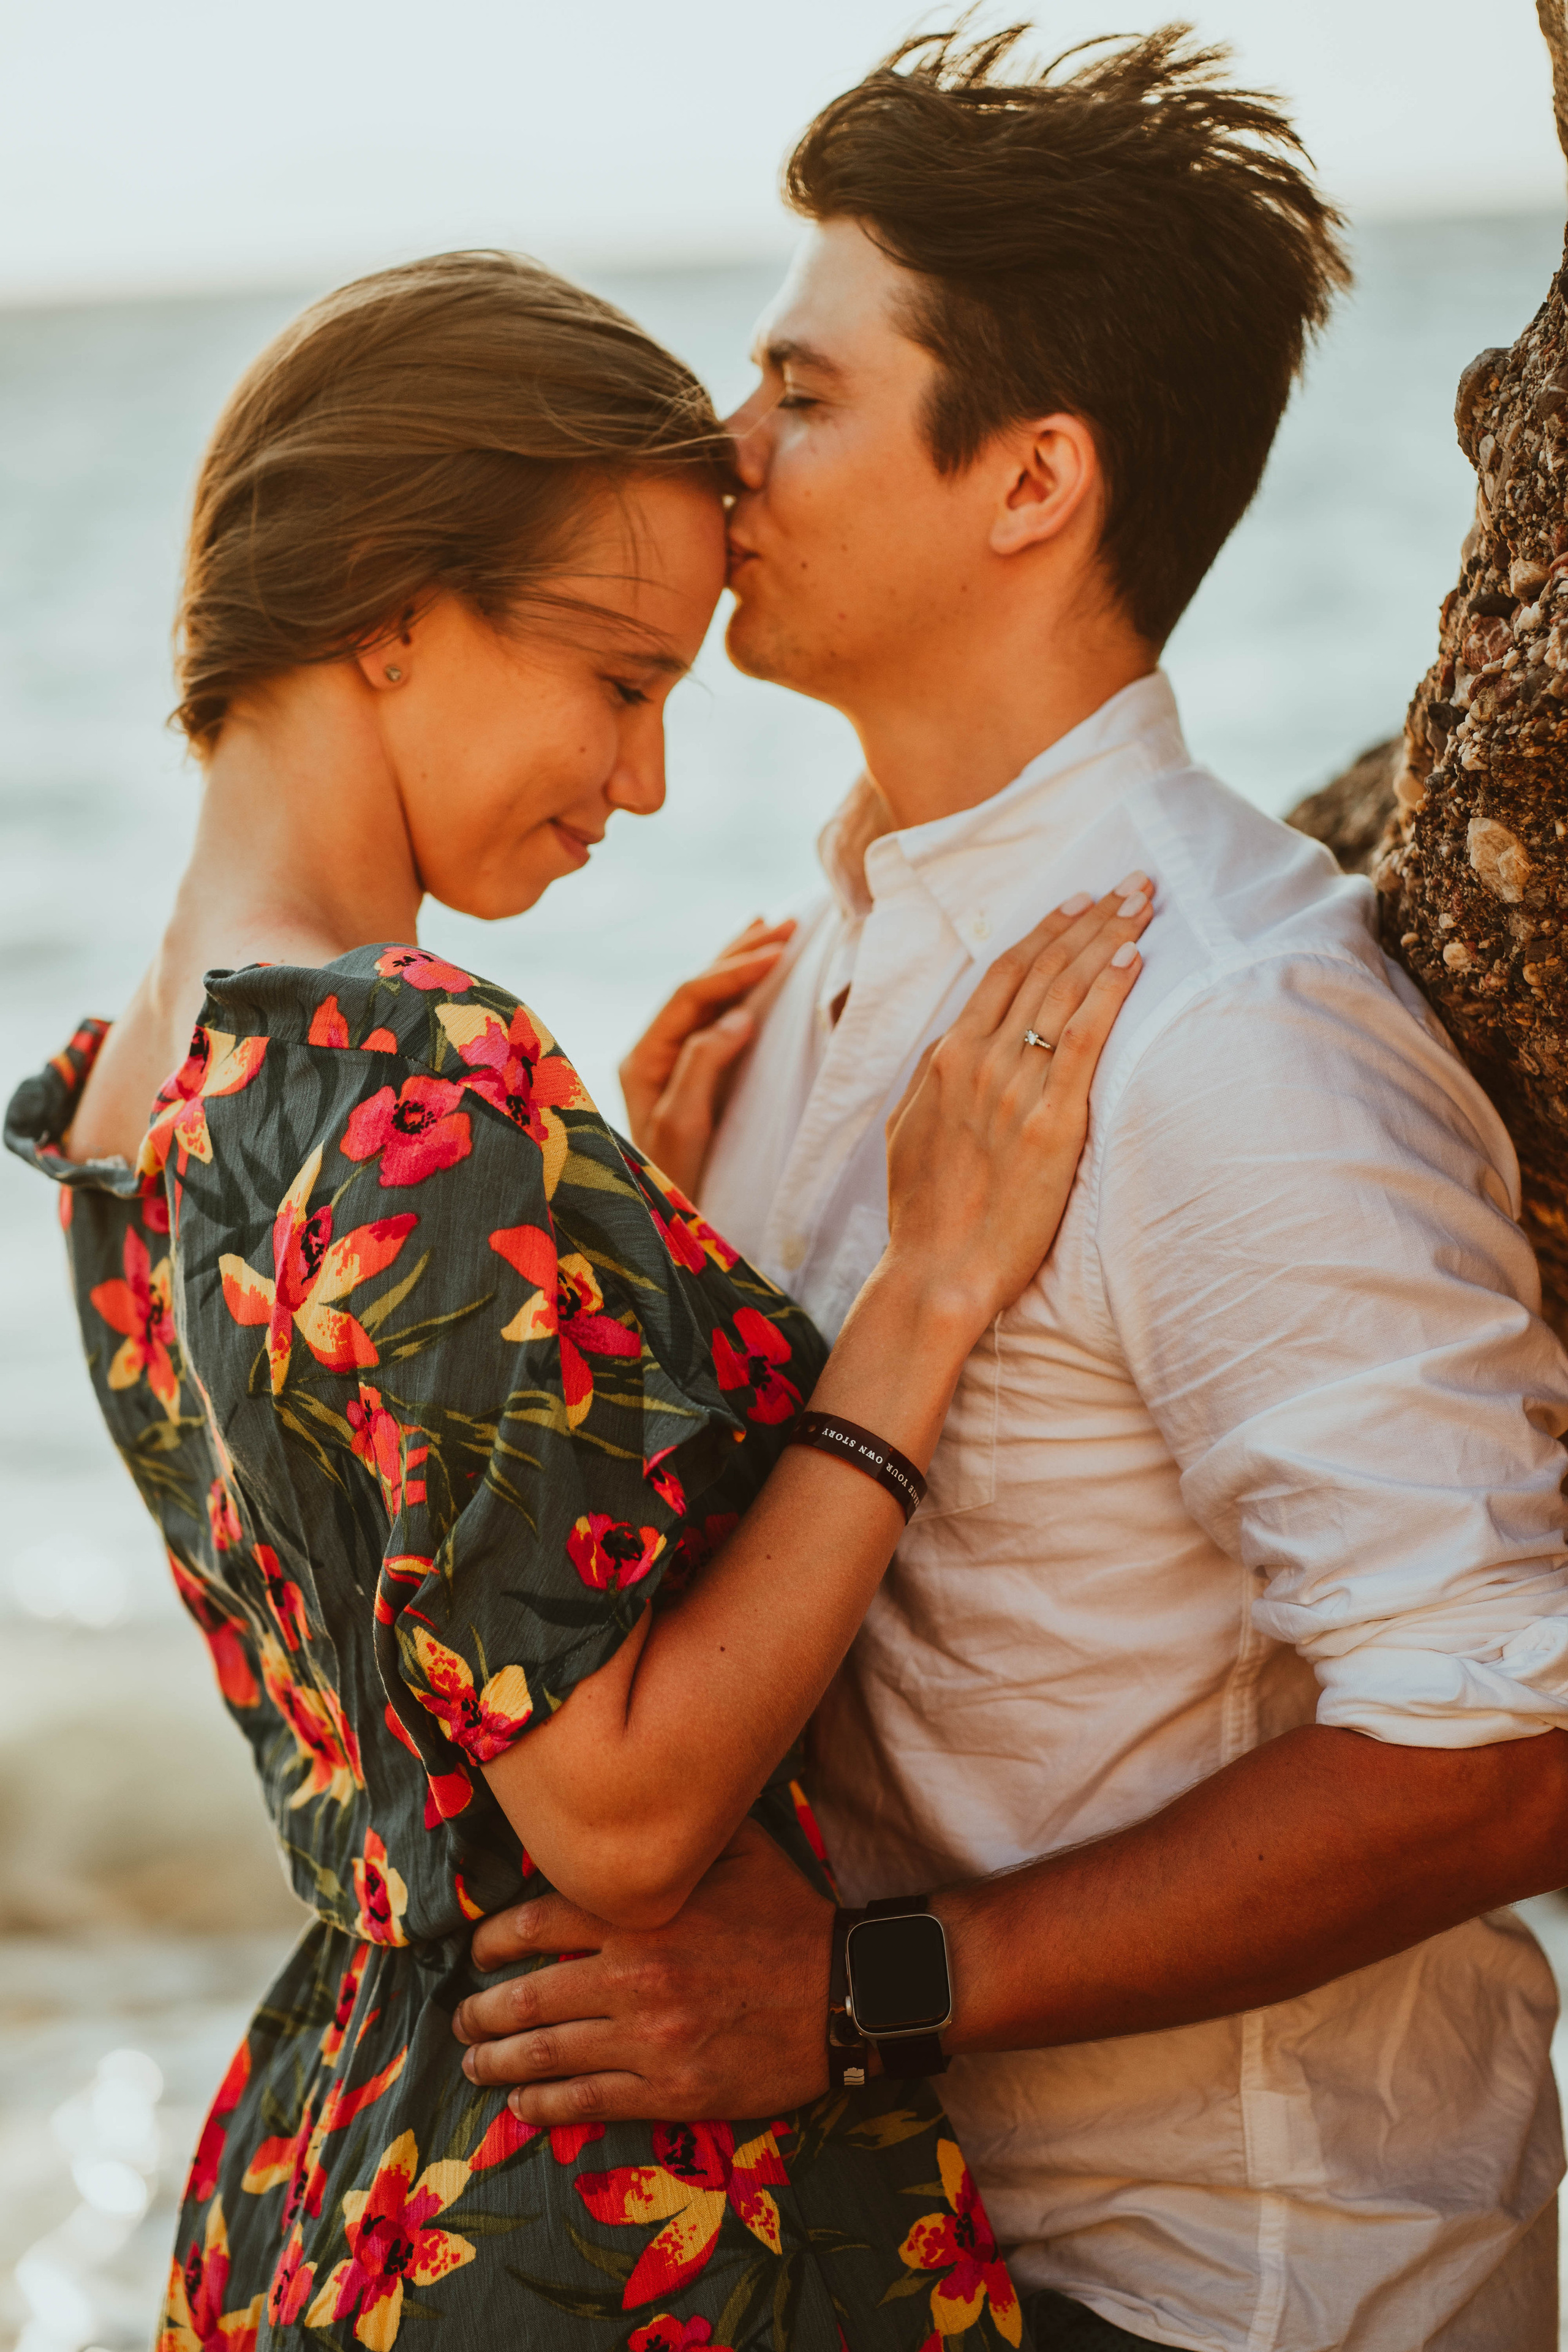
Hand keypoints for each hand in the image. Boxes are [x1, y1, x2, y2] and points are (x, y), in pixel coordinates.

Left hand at [452, 1817, 832, 2121]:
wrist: (848, 1993)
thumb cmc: (790, 1917)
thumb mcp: (740, 1848)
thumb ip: (679, 1832)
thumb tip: (634, 1804)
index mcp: (642, 1914)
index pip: (536, 1924)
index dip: (491, 1942)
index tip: (476, 1953)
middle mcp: (634, 1976)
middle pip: (527, 1995)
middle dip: (480, 2010)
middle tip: (461, 2016)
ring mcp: (650, 2040)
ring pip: (547, 2054)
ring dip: (497, 2061)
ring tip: (473, 2062)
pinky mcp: (672, 2091)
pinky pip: (588, 2101)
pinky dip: (543, 2105)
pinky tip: (520, 2106)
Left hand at [619, 916, 796, 1196]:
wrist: (669, 1228)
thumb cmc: (676, 1182)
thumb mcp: (686, 1125)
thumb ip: (704, 1066)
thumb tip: (739, 1014)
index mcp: (644, 1059)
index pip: (689, 996)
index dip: (733, 969)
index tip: (779, 951)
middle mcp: (652, 1054)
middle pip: (697, 987)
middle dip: (741, 953)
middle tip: (789, 925)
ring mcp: (670, 1064)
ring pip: (706, 998)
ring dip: (740, 962)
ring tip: (772, 929)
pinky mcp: (691, 1078)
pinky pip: (715, 1020)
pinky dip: (739, 991)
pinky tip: (756, 977)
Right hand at [883, 877, 1151, 1330]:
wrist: (936, 1270)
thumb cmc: (925, 1212)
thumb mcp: (910, 1130)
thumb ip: (933, 1081)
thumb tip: (952, 1046)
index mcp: (946, 1058)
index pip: (1003, 973)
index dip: (1046, 931)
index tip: (1080, 901)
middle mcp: (979, 1059)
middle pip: (1043, 968)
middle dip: (1090, 918)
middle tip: (1130, 882)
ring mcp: (1014, 1086)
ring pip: (1067, 991)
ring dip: (1109, 938)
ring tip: (1143, 901)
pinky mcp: (1051, 1120)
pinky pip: (1085, 1038)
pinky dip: (1109, 991)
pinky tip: (1133, 957)